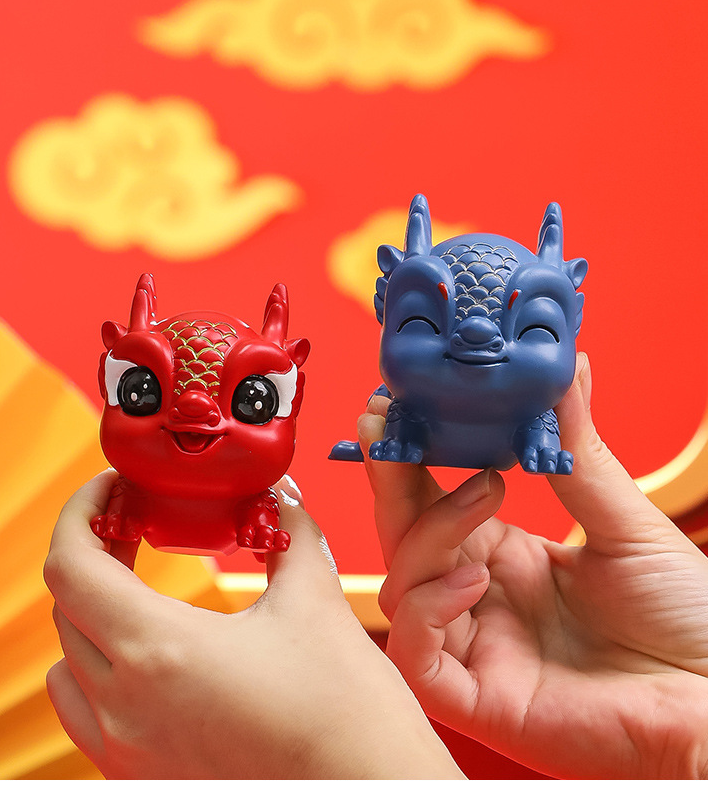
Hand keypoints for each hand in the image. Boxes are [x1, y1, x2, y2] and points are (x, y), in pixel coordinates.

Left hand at [44, 471, 461, 779]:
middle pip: (66, 608)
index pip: (70, 567)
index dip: (80, 512)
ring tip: (137, 587)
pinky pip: (87, 716)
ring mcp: (128, 751)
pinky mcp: (143, 778)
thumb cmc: (346, 713)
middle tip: (136, 523)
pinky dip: (101, 671)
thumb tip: (277, 496)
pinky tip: (154, 651)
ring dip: (90, 616)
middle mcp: (126, 707)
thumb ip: (288, 532)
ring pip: (66, 666)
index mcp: (160, 651)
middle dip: (95, 553)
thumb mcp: (315, 599)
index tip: (109, 489)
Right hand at [359, 353, 707, 778]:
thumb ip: (577, 451)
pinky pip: (417, 653)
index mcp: (508, 558)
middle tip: (388, 423)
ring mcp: (476, 648)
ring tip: (485, 491)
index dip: (409, 455)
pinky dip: (428, 608)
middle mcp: (482, 599)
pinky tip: (473, 580)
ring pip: (401, 585)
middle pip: (403, 535)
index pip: (433, 499)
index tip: (399, 406)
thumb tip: (567, 366)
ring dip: (425, 531)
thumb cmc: (689, 618)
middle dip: (390, 477)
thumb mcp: (627, 522)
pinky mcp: (478, 700)